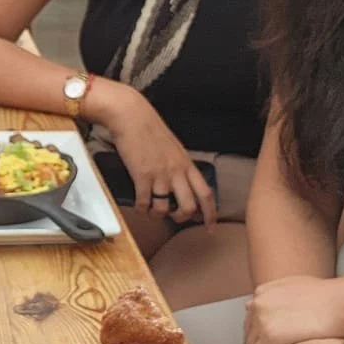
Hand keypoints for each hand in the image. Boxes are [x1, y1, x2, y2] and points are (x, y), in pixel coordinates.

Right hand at [93, 83, 215, 226]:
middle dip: (181, 218)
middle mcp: (177, 171)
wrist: (132, 115)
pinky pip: (144, 203)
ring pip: (165, 209)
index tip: (210, 227)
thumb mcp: (173, 148)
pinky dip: (141, 209)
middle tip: (173, 218)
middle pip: (188, 207)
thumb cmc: (149, 129)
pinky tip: (139, 206)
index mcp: (187, 164)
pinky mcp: (142, 176)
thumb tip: (181, 183)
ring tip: (152, 211)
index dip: (211, 214)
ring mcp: (160, 175)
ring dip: (158, 215)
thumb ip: (179, 166)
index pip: (206, 194)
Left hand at [247, 274, 343, 343]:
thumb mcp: (299, 287)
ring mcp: (261, 320)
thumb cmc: (330, 299)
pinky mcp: (269, 337)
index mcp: (263, 292)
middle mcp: (258, 303)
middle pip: (249, 334)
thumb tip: (280, 307)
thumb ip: (283, 297)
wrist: (343, 304)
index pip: (252, 319)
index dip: (261, 335)